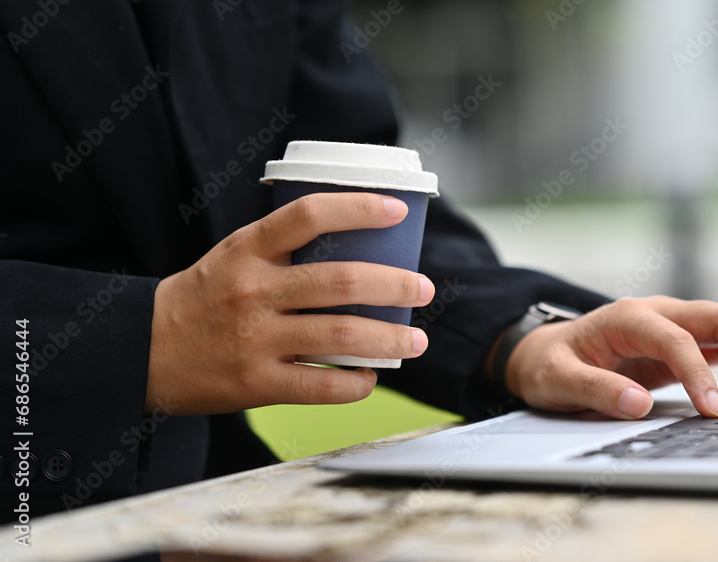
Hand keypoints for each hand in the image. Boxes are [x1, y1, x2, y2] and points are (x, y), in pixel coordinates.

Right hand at [147, 193, 434, 414]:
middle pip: (342, 281)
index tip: (397, 210)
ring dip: (391, 339)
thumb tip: (359, 245)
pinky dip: (357, 384)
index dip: (359, 208)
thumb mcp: (233, 256)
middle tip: (424, 289)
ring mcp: (255, 339)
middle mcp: (253, 290)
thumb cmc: (203, 298)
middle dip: (396, 285)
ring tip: (415, 341)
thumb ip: (283, 249)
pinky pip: (322, 385)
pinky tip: (371, 377)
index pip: (308, 215)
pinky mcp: (256, 383)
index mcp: (247, 250)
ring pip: (342, 336)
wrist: (142, 350)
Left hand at [505, 297, 717, 419]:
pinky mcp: (681, 345)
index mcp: (627, 316)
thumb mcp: (557, 380)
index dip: (699, 375)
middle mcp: (657, 313)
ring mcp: (673, 326)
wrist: (545, 353)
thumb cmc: (549, 363)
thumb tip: (637, 405)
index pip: (677, 339)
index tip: (711, 411)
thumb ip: (594, 390)